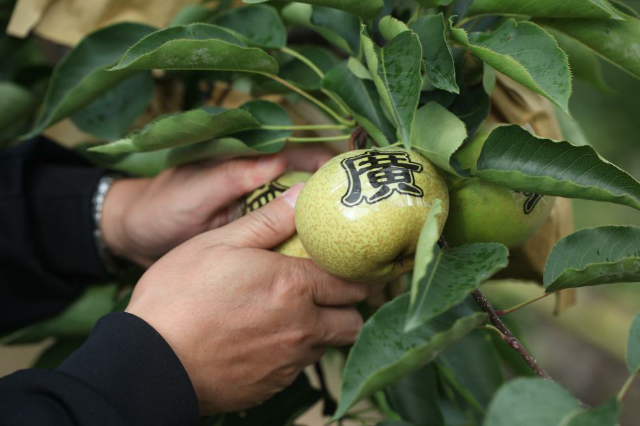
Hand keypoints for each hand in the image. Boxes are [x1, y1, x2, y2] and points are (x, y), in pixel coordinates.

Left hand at [101, 145, 333, 266]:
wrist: (134, 238)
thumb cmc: (161, 206)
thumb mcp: (193, 191)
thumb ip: (231, 177)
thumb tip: (276, 161)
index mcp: (246, 166)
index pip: (296, 157)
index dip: (325, 163)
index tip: (354, 176)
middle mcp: (258, 188)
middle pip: (305, 190)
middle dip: (333, 200)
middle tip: (364, 219)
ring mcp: (255, 216)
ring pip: (298, 218)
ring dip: (321, 228)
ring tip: (352, 246)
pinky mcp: (251, 241)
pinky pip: (283, 241)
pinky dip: (301, 250)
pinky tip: (319, 266)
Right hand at [125, 184, 370, 413]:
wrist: (150, 362)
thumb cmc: (179, 296)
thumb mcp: (219, 242)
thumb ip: (268, 221)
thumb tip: (303, 196)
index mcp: (293, 287)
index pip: (351, 284)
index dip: (353, 275)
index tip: (346, 268)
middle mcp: (301, 328)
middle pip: (352, 322)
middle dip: (345, 306)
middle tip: (323, 292)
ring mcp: (287, 363)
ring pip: (326, 345)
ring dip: (318, 330)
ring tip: (287, 315)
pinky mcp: (271, 387)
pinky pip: (297, 369)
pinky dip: (290, 354)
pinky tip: (260, 340)